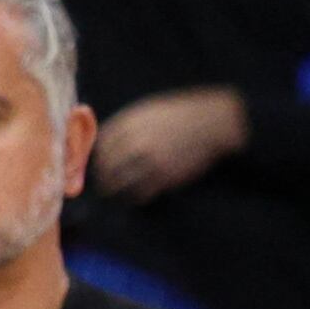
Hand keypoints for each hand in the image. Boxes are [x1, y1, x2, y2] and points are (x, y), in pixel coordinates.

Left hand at [89, 87, 247, 200]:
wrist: (210, 123)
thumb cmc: (180, 115)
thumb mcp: (148, 111)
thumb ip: (127, 125)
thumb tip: (108, 142)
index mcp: (129, 123)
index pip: (101, 146)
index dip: (99, 158)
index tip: (101, 165)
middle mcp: (135, 142)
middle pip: (106, 167)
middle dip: (102, 177)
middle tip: (103, 184)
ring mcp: (149, 161)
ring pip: (118, 183)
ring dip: (114, 191)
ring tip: (114, 194)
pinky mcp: (164, 177)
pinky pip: (139, 193)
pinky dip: (133, 197)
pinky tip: (135, 197)